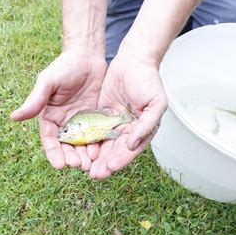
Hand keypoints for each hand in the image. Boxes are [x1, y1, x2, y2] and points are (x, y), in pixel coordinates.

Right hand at [11, 50, 106, 170]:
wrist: (87, 55)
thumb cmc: (64, 66)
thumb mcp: (48, 82)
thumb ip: (35, 101)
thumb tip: (13, 117)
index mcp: (50, 117)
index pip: (50, 139)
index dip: (54, 153)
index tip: (59, 165)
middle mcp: (65, 123)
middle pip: (67, 146)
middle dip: (72, 157)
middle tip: (79, 166)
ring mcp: (82, 122)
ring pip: (83, 144)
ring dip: (85, 155)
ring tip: (91, 164)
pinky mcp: (97, 118)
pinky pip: (97, 135)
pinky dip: (98, 144)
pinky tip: (102, 151)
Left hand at [88, 55, 167, 178]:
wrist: (134, 60)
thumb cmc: (149, 80)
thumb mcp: (155, 102)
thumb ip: (147, 125)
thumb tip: (133, 144)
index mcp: (142, 130)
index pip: (130, 149)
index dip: (120, 159)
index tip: (109, 168)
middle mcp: (128, 130)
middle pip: (115, 150)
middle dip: (105, 163)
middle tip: (94, 174)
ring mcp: (113, 123)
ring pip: (103, 143)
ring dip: (95, 156)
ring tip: (84, 167)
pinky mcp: (101, 115)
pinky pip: (93, 129)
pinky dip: (87, 139)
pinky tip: (79, 148)